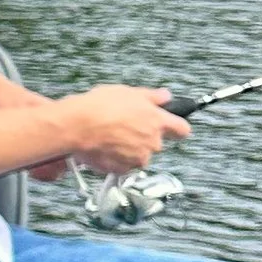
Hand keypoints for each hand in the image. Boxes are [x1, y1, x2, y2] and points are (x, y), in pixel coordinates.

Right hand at [61, 83, 190, 172]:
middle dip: (144, 137)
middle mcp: (152, 142)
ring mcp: (137, 158)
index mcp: (157, 122)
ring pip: (139, 155)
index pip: (182, 129)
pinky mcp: (122, 169)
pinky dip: (116, 159)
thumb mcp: (128, 92)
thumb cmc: (100, 107)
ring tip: (111, 137)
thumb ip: (152, 96)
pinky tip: (104, 147)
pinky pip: (123, 165)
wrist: (78, 126)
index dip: (176, 127)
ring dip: (129, 149)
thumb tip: (165, 96)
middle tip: (126, 126)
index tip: (172, 126)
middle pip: (157, 143)